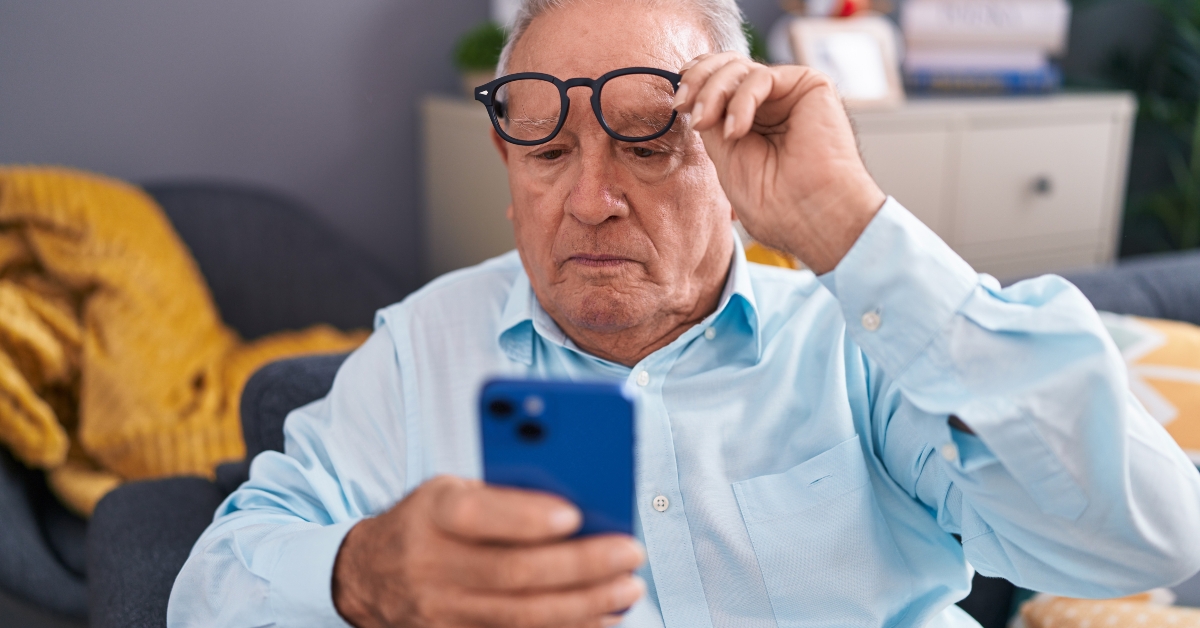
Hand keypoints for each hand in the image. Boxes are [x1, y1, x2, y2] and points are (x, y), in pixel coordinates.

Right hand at [332, 475, 645, 627]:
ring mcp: (440, 611)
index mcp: (433, 511)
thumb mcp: (451, 489)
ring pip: (521, 615)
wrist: (368, 574)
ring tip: (628, 589)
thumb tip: (581, 501)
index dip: (524, 516)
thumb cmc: (429, 520)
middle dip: (581, 565)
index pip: (477, 513)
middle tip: (630, 553)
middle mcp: (432, 563)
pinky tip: (602, 618)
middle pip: (513, 572)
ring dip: (584, 605)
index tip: (574, 514)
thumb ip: (504, 492)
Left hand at [673, 53, 886, 273]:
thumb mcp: (724, 156)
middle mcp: (771, 102)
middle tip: (684, 106)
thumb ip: (711, 121)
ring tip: (707, 124)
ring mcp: (789, 93)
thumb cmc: (775, 203)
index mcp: (752, 119)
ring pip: (738, 66)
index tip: (677, 105)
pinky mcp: (810, 85)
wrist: (813, 217)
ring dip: (713, 92)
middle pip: (725, 66)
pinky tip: (737, 131)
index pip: (717, 82)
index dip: (694, 83)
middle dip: (697, 81)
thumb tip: (691, 92)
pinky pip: (761, 76)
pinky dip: (741, 101)